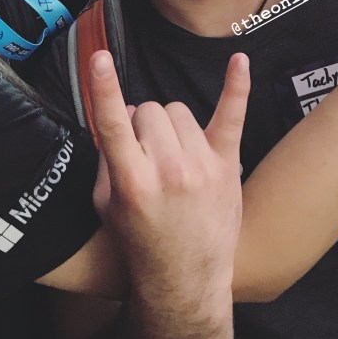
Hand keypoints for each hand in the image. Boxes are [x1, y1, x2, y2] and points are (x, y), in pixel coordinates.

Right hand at [90, 51, 249, 318]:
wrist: (185, 279)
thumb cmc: (139, 242)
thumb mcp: (105, 205)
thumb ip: (106, 158)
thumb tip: (116, 116)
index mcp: (133, 181)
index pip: (114, 124)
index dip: (103, 88)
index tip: (98, 58)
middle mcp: (169, 170)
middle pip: (149, 110)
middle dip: (142, 124)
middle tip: (144, 153)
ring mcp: (202, 166)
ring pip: (178, 110)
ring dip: (170, 124)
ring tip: (171, 154)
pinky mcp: (227, 165)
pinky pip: (232, 115)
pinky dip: (237, 86)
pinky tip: (239, 60)